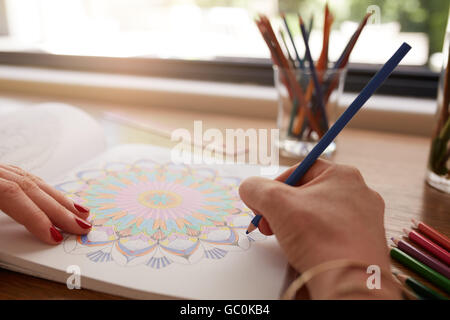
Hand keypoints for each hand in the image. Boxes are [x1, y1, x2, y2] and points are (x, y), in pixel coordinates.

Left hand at [0, 164, 90, 243]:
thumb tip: (25, 228)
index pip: (13, 194)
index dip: (36, 216)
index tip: (55, 236)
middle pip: (30, 187)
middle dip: (59, 210)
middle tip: (82, 226)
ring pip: (33, 181)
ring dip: (58, 199)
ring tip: (79, 212)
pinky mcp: (1, 172)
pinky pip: (27, 178)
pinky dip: (45, 191)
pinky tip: (56, 199)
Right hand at [239, 160, 400, 298]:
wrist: (349, 281)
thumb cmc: (320, 238)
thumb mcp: (276, 203)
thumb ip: (256, 188)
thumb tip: (249, 189)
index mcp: (343, 175)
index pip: (299, 170)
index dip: (276, 185)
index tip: (264, 203)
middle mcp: (358, 193)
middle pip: (308, 193)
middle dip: (282, 209)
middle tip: (269, 224)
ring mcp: (364, 218)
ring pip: (318, 214)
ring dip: (295, 224)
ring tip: (286, 239)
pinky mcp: (363, 241)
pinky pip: (331, 232)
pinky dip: (314, 239)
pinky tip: (305, 250)